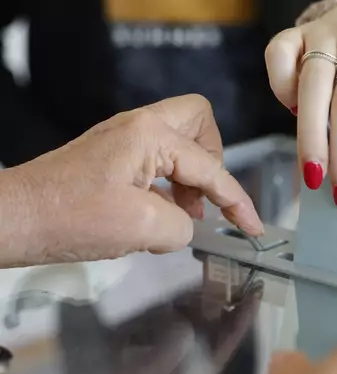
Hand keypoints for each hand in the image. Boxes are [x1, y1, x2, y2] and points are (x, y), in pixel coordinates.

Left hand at [14, 94, 262, 263]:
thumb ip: (182, 226)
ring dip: (190, 177)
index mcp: (150, 135)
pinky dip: (169, 183)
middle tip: (208, 197)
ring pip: (179, 141)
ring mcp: (123, 137)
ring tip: (183, 215)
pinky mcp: (112, 155)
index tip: (252, 228)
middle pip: (199, 122)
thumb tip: (187, 225)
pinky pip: (157, 158)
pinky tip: (161, 213)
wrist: (14, 219)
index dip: (237, 201)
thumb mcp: (140, 228)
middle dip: (214, 160)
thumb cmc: (69, 218)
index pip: (210, 168)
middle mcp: (139, 126)